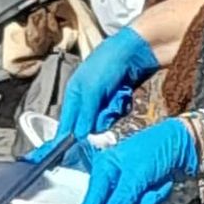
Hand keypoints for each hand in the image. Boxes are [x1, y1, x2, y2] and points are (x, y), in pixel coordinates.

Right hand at [55, 25, 159, 143]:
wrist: (137, 50)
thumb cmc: (109, 64)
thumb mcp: (92, 89)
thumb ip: (85, 114)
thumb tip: (78, 136)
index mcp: (74, 94)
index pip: (66, 122)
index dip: (67, 137)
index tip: (69, 154)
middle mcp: (86, 99)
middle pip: (88, 125)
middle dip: (99, 119)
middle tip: (107, 107)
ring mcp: (102, 100)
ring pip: (104, 121)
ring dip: (112, 112)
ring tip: (118, 95)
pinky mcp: (117, 100)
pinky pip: (117, 114)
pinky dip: (122, 106)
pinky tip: (125, 94)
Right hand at [72, 118, 197, 203]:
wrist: (185, 147)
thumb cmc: (160, 148)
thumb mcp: (139, 171)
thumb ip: (123, 194)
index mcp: (105, 166)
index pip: (94, 194)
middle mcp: (112, 178)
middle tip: (147, 190)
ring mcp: (125, 188)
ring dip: (148, 202)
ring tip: (157, 186)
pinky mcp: (139, 194)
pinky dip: (156, 201)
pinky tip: (161, 187)